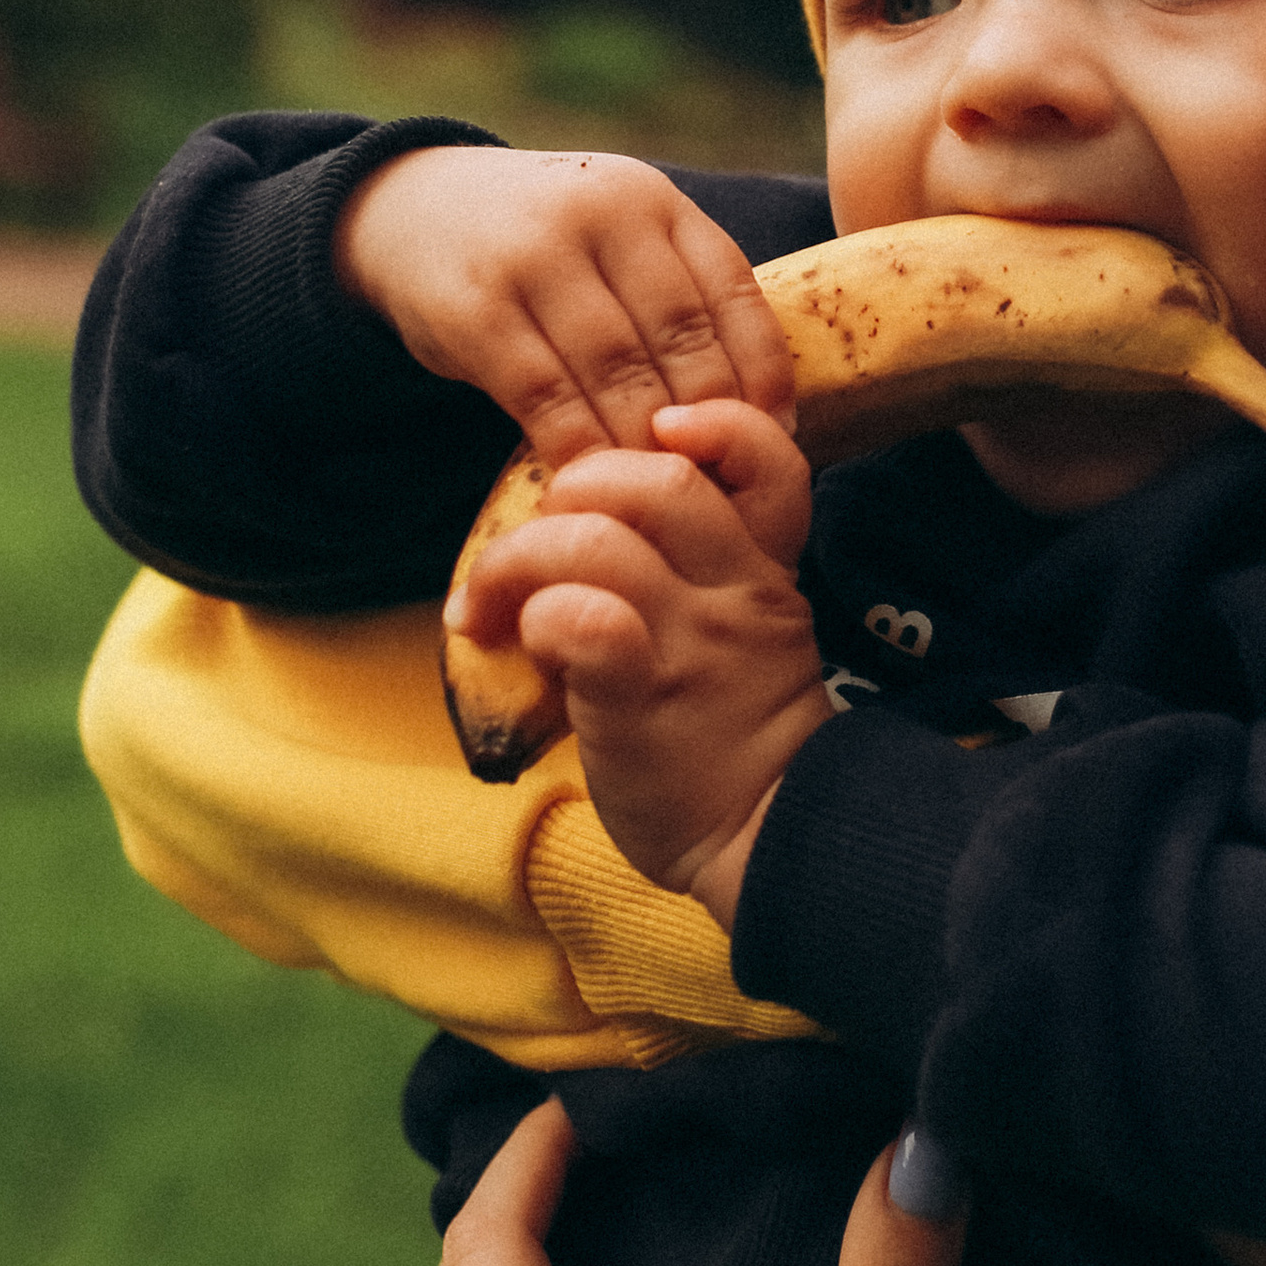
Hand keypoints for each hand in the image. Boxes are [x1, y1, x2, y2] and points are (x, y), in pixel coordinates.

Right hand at [333, 144, 795, 461]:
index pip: (735, 297)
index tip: (771, 442)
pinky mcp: (476, 307)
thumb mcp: (616, 244)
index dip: (761, 379)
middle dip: (706, 424)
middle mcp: (602, 213)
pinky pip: (545, 396)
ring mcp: (535, 254)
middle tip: (719, 488)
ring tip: (661, 499)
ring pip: (618, 372)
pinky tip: (591, 487)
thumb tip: (766, 417)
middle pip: (682, 340)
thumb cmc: (540, 253)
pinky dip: (576, 450)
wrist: (406, 210)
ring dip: (644, 447)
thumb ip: (679, 301)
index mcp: (654, 200)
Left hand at [448, 401, 830, 914]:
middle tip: (544, 531)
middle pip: (658, 480)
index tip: (662, 431)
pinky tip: (518, 642)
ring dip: (521, 556)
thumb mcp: (754, 636)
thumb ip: (701, 572)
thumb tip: (597, 519)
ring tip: (495, 602)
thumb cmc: (738, 740)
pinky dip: (535, 616)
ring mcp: (689, 645)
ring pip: (598, 542)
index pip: (767, 457)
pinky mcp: (639, 699)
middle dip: (578, 483)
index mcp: (762, 571)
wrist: (770, 841)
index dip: (715, 423)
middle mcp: (733, 594)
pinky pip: (583, 622)